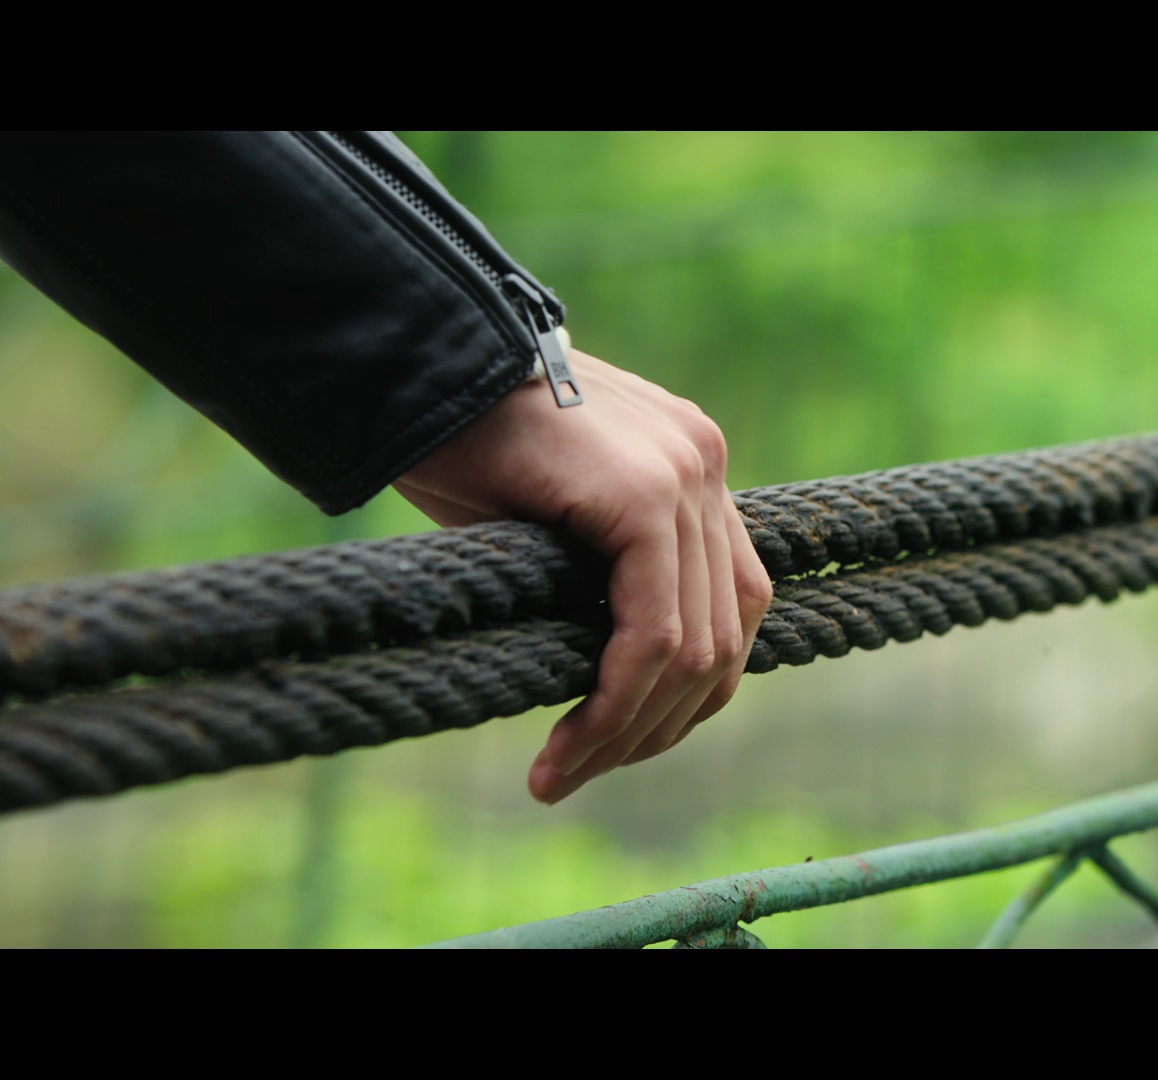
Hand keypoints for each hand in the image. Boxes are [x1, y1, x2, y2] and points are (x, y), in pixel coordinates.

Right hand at [394, 349, 772, 804]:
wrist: (408, 367)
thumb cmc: (453, 443)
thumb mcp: (552, 518)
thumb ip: (603, 572)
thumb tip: (617, 676)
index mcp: (692, 465)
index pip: (729, 605)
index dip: (684, 692)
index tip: (615, 744)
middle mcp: (704, 464)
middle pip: (726, 634)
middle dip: (659, 724)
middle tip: (583, 772)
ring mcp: (684, 474)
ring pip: (695, 647)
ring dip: (632, 730)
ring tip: (564, 772)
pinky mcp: (645, 495)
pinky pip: (654, 633)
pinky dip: (614, 703)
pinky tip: (565, 745)